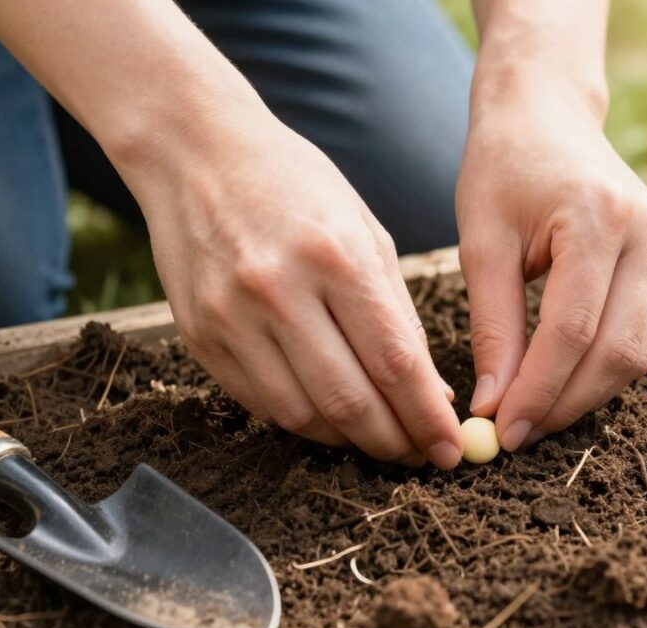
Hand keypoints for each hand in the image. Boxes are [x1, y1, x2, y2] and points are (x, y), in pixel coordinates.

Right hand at [0, 0, 463, 465]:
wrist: (196, 153)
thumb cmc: (295, 185)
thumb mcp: (364, 230)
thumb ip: (398, 314)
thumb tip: (429, 393)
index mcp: (335, 256)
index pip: (394, 362)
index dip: (427, 418)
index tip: (450, 450)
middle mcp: (279, 291)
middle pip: (349, 401)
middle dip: (393, 442)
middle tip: (418, 454)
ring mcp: (231, 317)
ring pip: (302, 415)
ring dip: (348, 440)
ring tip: (377, 436)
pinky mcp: (200, 336)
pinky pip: (260, 403)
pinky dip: (303, 421)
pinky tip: (328, 416)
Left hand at [456, 87, 646, 451]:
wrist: (546, 117)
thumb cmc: (503, 170)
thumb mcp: (481, 243)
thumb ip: (492, 325)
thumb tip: (494, 404)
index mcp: (598, 218)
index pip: (573, 330)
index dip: (538, 390)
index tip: (501, 431)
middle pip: (617, 352)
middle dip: (564, 404)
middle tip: (515, 435)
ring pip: (638, 354)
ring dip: (585, 395)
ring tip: (532, 416)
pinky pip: (641, 335)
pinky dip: (601, 369)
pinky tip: (560, 384)